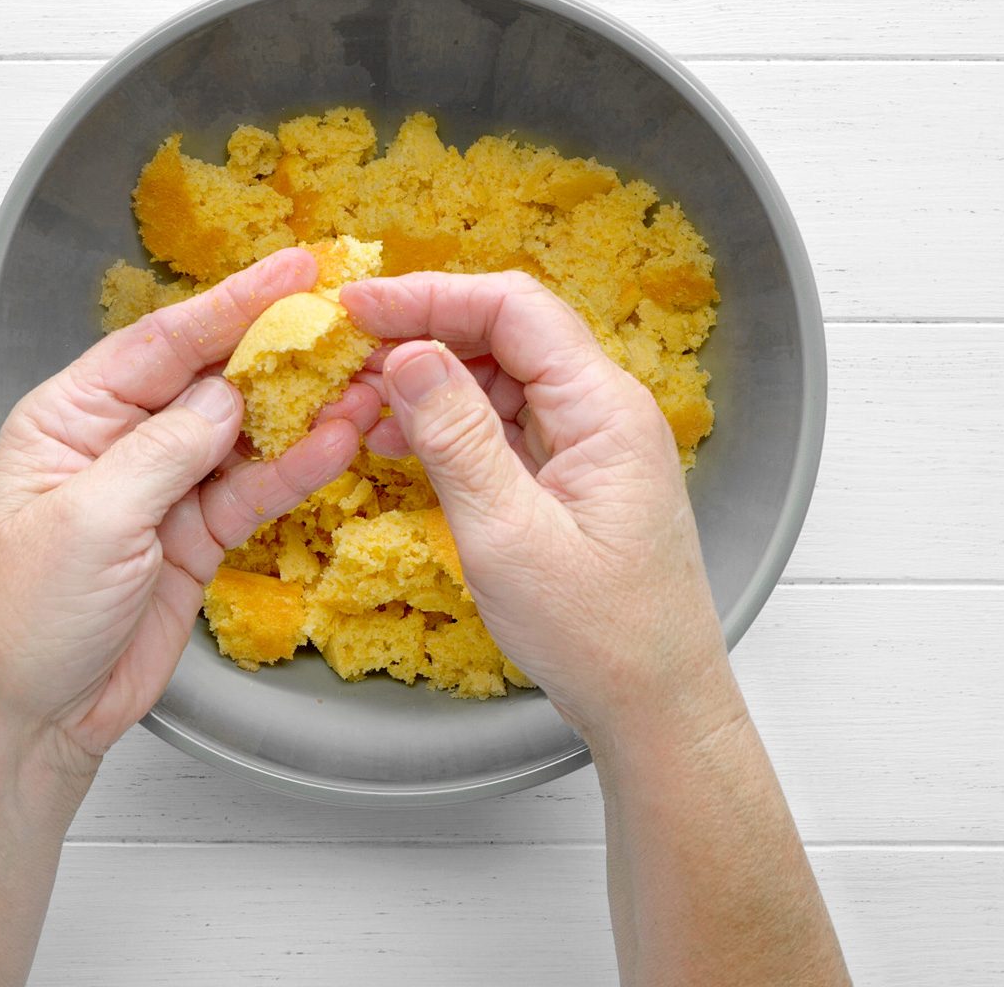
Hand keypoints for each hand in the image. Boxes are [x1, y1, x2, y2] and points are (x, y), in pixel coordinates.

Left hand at [0, 248, 380, 771]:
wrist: (25, 723)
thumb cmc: (20, 620)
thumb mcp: (90, 521)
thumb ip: (165, 450)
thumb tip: (228, 392)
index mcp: (70, 415)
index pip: (162, 341)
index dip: (233, 302)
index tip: (295, 269)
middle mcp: (116, 441)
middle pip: (210, 377)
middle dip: (279, 349)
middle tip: (349, 321)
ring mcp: (159, 491)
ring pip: (242, 434)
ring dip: (302, 411)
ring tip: (366, 384)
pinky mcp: (191, 539)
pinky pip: (251, 491)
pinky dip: (295, 470)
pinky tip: (338, 445)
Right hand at [340, 271, 736, 741]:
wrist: (658, 708)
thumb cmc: (598, 635)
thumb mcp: (508, 536)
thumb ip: (455, 439)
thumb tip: (406, 354)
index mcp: (604, 410)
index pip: (514, 309)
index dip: (430, 295)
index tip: (357, 304)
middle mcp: (604, 412)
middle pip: (507, 333)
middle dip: (424, 331)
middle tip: (345, 347)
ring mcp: (591, 444)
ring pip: (502, 377)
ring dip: (431, 378)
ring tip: (357, 395)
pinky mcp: (574, 478)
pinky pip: (506, 424)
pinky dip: (450, 422)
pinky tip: (396, 436)